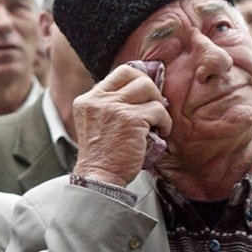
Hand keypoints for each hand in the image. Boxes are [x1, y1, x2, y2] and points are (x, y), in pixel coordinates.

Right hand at [72, 64, 171, 186]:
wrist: (99, 177)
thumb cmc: (102, 157)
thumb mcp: (95, 124)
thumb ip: (108, 107)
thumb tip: (135, 93)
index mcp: (87, 100)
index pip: (117, 74)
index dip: (135, 80)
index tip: (144, 94)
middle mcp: (98, 100)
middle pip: (132, 73)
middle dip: (148, 87)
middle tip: (153, 103)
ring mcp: (114, 108)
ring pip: (147, 87)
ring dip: (157, 104)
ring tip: (156, 121)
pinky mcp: (131, 119)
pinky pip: (158, 110)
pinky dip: (164, 122)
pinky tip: (160, 133)